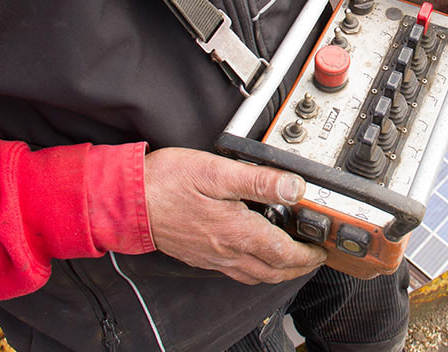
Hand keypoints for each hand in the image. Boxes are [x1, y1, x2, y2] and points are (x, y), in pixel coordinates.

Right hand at [144, 147, 326, 284]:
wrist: (126, 200)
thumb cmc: (165, 183)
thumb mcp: (217, 172)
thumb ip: (259, 181)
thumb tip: (294, 187)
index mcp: (236, 231)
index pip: (283, 253)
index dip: (307, 254)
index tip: (321, 249)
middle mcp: (225, 250)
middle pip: (272, 271)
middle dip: (298, 268)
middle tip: (313, 258)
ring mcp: (211, 256)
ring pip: (254, 276)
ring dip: (278, 272)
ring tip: (292, 260)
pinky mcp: (199, 255)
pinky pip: (235, 272)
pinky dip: (255, 269)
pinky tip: (254, 256)